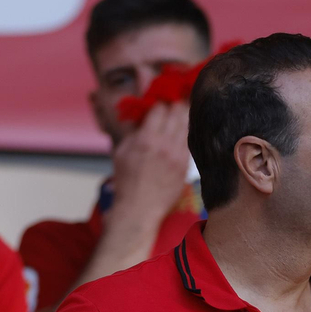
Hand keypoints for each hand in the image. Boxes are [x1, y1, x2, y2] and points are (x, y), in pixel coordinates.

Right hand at [107, 102, 191, 223]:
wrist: (139, 208)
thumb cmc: (126, 181)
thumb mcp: (121, 152)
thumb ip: (132, 131)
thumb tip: (140, 116)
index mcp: (146, 139)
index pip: (160, 108)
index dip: (159, 103)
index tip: (159, 103)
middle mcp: (165, 145)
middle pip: (178, 113)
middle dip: (175, 106)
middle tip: (174, 104)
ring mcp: (178, 156)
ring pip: (187, 126)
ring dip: (183, 118)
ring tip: (180, 115)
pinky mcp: (185, 166)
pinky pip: (189, 142)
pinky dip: (186, 134)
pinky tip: (182, 134)